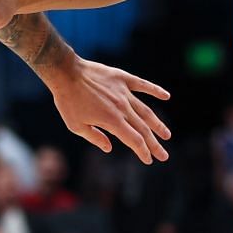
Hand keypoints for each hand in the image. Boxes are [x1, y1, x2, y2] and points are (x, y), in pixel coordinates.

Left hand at [48, 58, 171, 162]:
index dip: (143, 152)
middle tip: (164, 156)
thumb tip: (109, 148)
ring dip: (157, 124)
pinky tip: (166, 96)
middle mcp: (122, 108)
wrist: (65, 72)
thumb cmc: (68, 101)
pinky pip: (142, 85)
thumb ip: (95, 138)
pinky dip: (155, 90)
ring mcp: (124, 92)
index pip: (134, 140)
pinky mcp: (122, 78)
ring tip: (167, 135)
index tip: (149, 160)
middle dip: (155, 144)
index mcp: (112, 121)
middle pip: (143, 129)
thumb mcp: (76, 125)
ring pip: (146, 111)